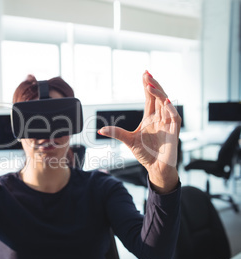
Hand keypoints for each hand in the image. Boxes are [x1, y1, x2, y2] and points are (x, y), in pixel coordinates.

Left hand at [98, 71, 180, 193]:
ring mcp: (168, 124)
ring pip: (166, 104)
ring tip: (151, 85)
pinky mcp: (173, 132)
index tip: (144, 74)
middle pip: (159, 97)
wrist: (156, 168)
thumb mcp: (128, 140)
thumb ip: (116, 133)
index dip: (148, 86)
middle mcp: (160, 118)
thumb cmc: (146, 154)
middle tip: (146, 74)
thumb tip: (100, 130)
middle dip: (153, 85)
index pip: (150, 98)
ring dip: (160, 93)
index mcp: (150, 118)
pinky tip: (165, 101)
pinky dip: (170, 109)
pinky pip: (174, 117)